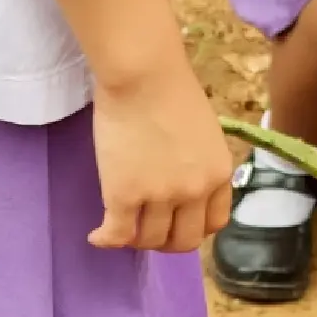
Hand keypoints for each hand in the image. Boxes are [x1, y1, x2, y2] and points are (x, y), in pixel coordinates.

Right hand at [88, 62, 235, 252]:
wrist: (144, 76)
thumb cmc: (171, 91)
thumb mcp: (204, 133)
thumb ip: (198, 162)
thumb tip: (181, 178)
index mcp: (219, 173)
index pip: (214, 223)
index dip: (193, 227)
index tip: (176, 222)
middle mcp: (195, 191)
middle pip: (183, 240)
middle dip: (164, 240)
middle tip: (146, 229)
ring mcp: (161, 196)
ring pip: (149, 240)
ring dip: (134, 239)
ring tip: (121, 226)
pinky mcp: (125, 196)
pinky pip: (117, 235)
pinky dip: (105, 240)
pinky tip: (97, 236)